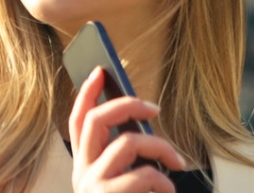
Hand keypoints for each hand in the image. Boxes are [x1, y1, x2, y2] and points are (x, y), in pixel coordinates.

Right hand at [69, 67, 186, 192]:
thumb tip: (142, 126)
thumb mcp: (116, 182)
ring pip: (127, 142)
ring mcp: (92, 183)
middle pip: (95, 120)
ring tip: (176, 162)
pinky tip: (168, 190)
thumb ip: (120, 158)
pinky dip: (164, 181)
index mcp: (84, 165)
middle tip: (154, 108)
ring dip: (160, 147)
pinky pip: (144, 173)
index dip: (86, 94)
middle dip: (127, 105)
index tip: (100, 72)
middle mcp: (82, 172)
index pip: (77, 121)